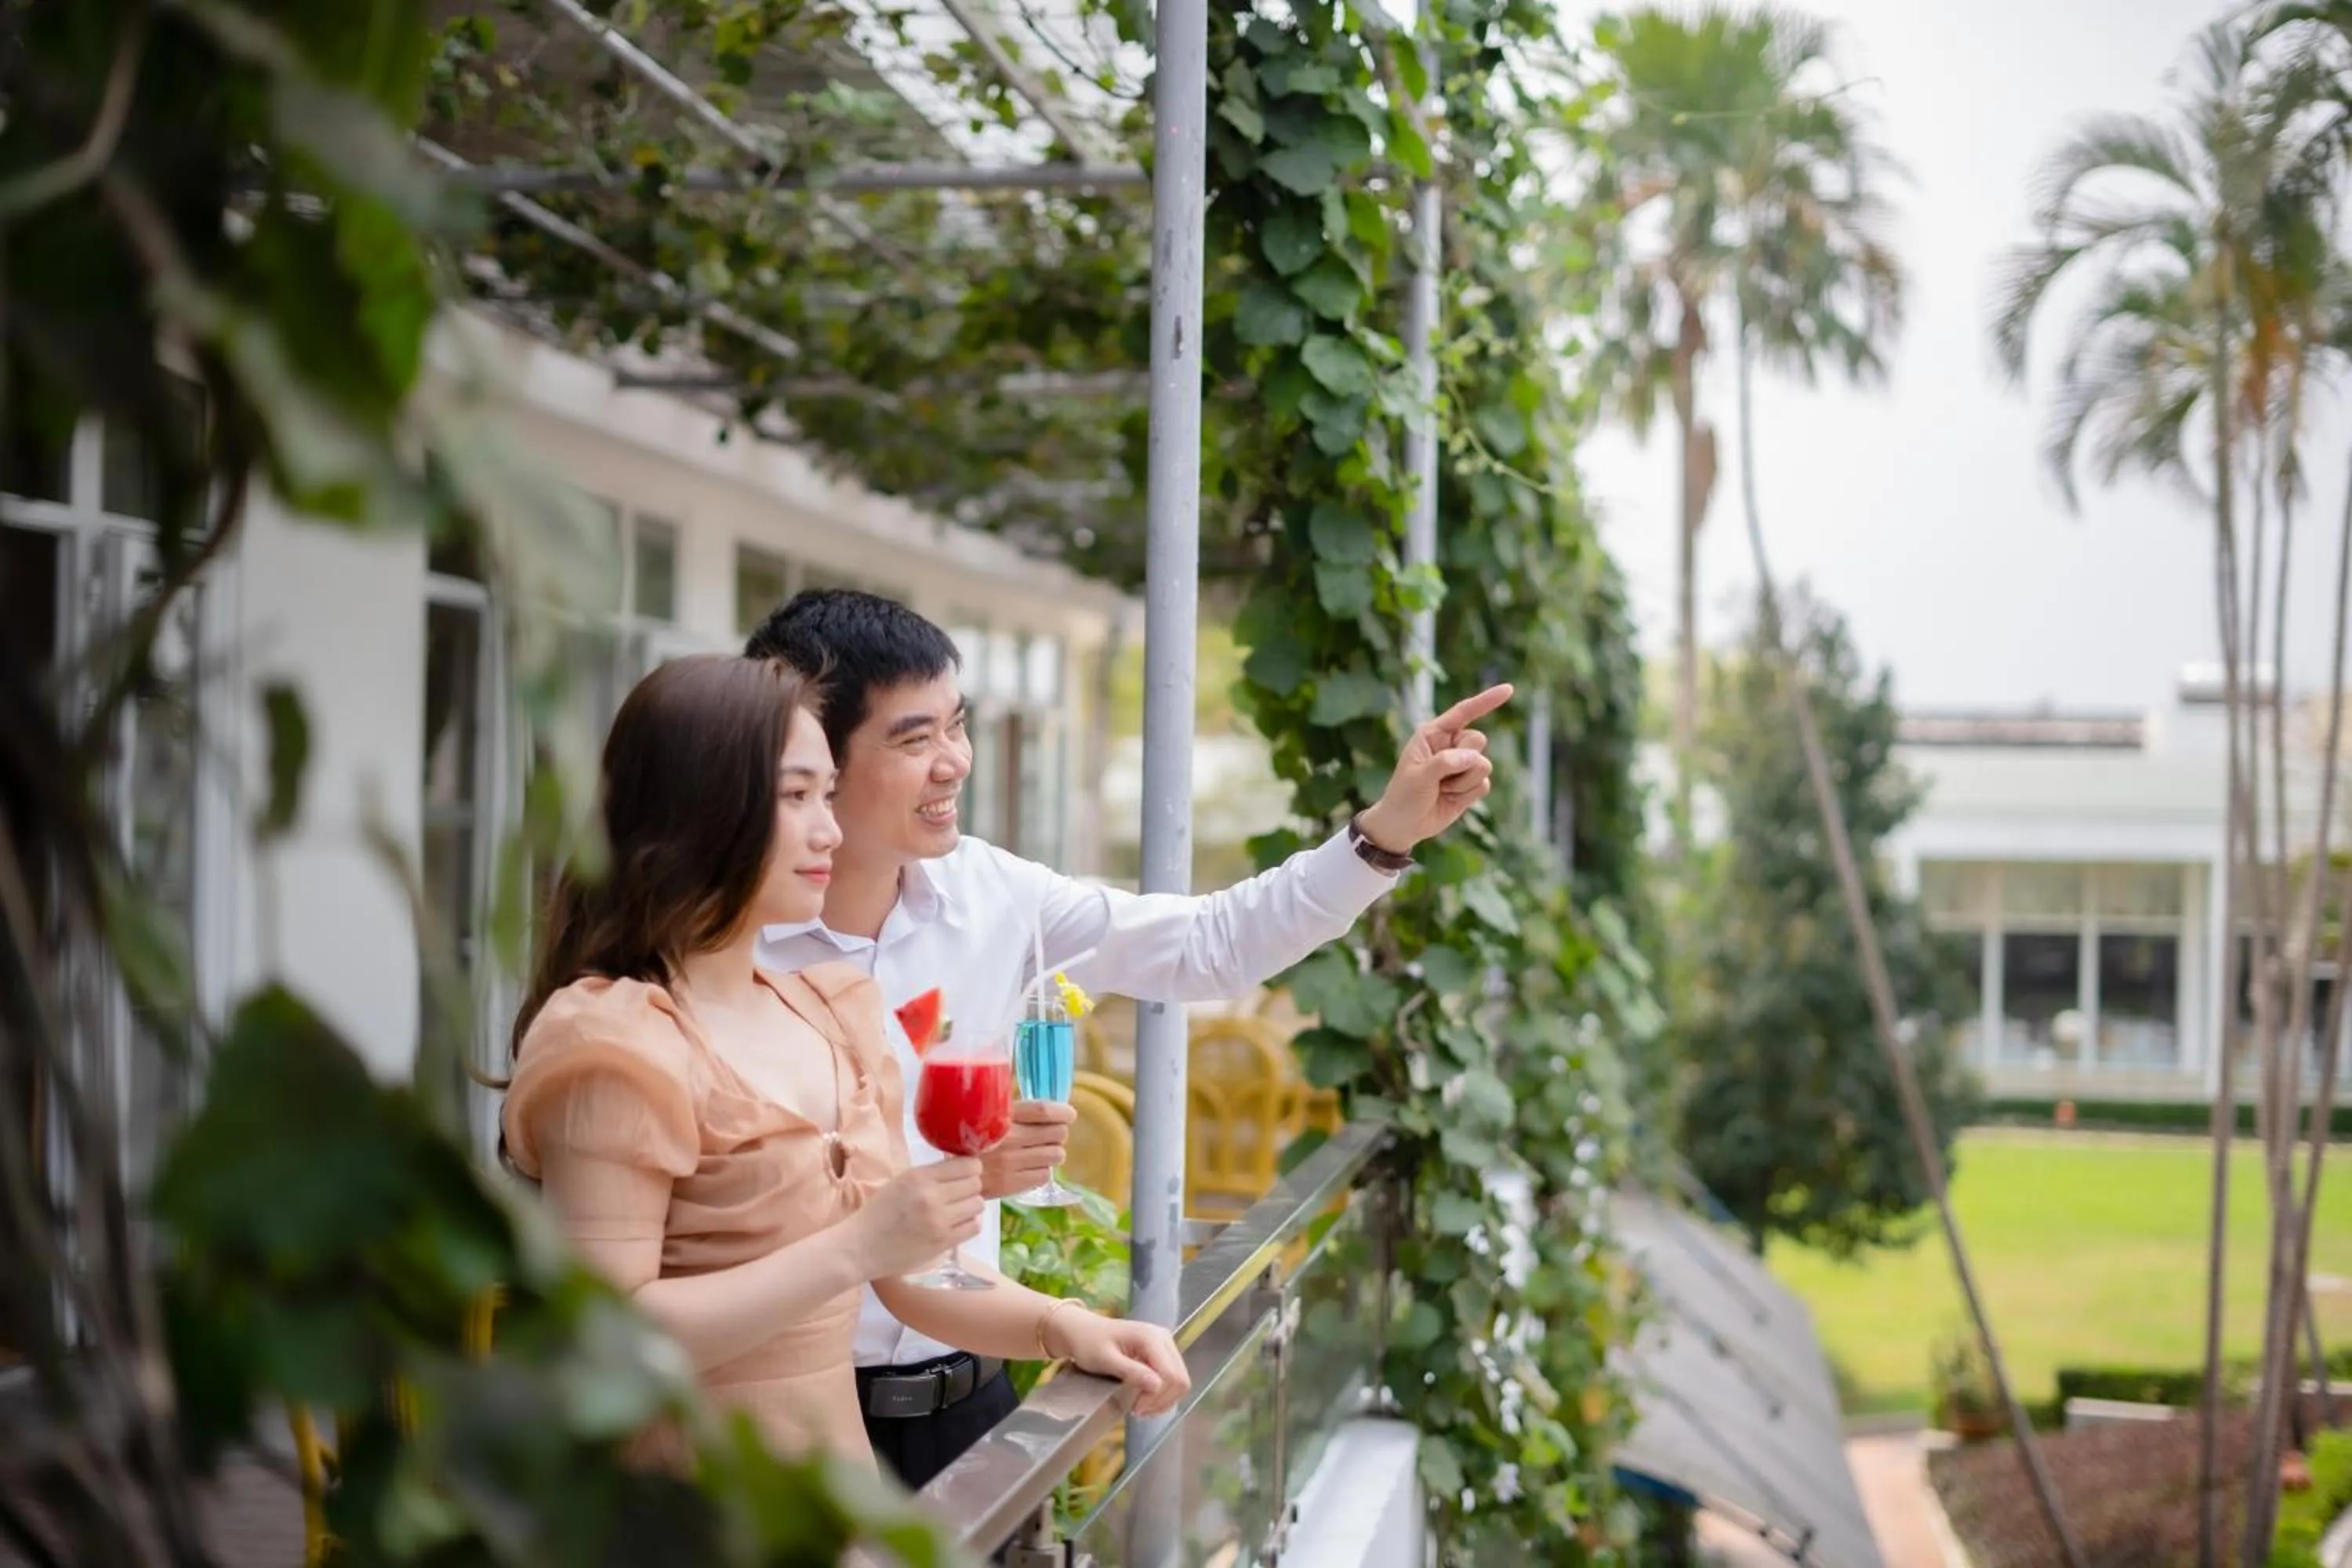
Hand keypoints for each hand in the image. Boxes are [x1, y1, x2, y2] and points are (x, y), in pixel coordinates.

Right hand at [847, 1158, 983, 1278]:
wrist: (861, 1247)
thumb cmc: (878, 1212)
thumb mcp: (901, 1182)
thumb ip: (930, 1175)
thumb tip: (960, 1168)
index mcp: (919, 1177)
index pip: (966, 1165)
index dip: (970, 1167)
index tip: (965, 1173)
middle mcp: (932, 1197)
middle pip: (975, 1183)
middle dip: (970, 1186)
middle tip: (959, 1193)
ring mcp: (940, 1221)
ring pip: (978, 1204)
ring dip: (970, 1205)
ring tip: (957, 1209)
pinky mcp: (944, 1242)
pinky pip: (974, 1227)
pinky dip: (969, 1223)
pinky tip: (958, 1224)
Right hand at [980, 1101, 1074, 1198]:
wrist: (950, 1173)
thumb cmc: (973, 1139)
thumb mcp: (988, 1116)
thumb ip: (1016, 1112)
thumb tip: (1052, 1109)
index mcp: (1002, 1118)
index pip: (1044, 1112)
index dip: (1063, 1113)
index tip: (1069, 1114)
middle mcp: (1009, 1140)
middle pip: (1058, 1134)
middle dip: (1058, 1133)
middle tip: (1049, 1135)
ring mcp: (1012, 1164)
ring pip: (1056, 1155)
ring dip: (1052, 1152)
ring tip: (1039, 1151)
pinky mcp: (1012, 1184)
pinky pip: (1045, 1175)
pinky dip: (1042, 1170)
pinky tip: (1030, 1166)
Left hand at [1050, 1311, 1190, 1418]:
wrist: (1083, 1331)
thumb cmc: (1089, 1344)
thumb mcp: (1106, 1360)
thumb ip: (1131, 1371)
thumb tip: (1156, 1386)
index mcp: (1151, 1337)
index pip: (1170, 1375)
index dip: (1156, 1397)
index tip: (1135, 1408)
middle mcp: (1164, 1339)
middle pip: (1180, 1380)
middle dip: (1161, 1401)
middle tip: (1137, 1410)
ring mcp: (1166, 1346)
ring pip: (1179, 1382)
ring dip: (1163, 1401)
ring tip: (1140, 1408)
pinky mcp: (1162, 1354)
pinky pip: (1172, 1380)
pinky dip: (1162, 1395)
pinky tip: (1145, 1400)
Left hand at [1356, 684, 1512, 852]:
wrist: (1404, 825)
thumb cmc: (1404, 795)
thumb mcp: (1418, 776)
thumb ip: (1446, 762)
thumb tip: (1475, 758)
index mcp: (1434, 734)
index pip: (1463, 712)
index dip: (1486, 700)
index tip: (1509, 689)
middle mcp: (1451, 745)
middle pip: (1478, 740)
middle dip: (1463, 761)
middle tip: (1439, 777)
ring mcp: (1462, 765)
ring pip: (1484, 766)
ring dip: (1462, 782)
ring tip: (1441, 789)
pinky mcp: (1470, 784)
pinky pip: (1484, 785)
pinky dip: (1467, 795)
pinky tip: (1449, 799)